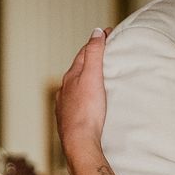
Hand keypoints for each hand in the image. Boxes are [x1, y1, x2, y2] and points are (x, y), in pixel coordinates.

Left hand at [54, 31, 108, 174]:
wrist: (79, 142)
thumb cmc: (87, 111)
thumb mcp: (93, 77)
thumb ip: (94, 53)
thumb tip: (96, 32)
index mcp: (71, 76)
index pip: (84, 52)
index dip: (97, 41)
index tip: (109, 33)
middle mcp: (65, 89)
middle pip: (79, 68)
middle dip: (91, 58)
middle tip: (106, 51)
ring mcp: (66, 105)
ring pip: (76, 85)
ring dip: (87, 77)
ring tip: (99, 75)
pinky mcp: (69, 119)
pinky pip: (76, 101)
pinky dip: (84, 94)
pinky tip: (89, 100)